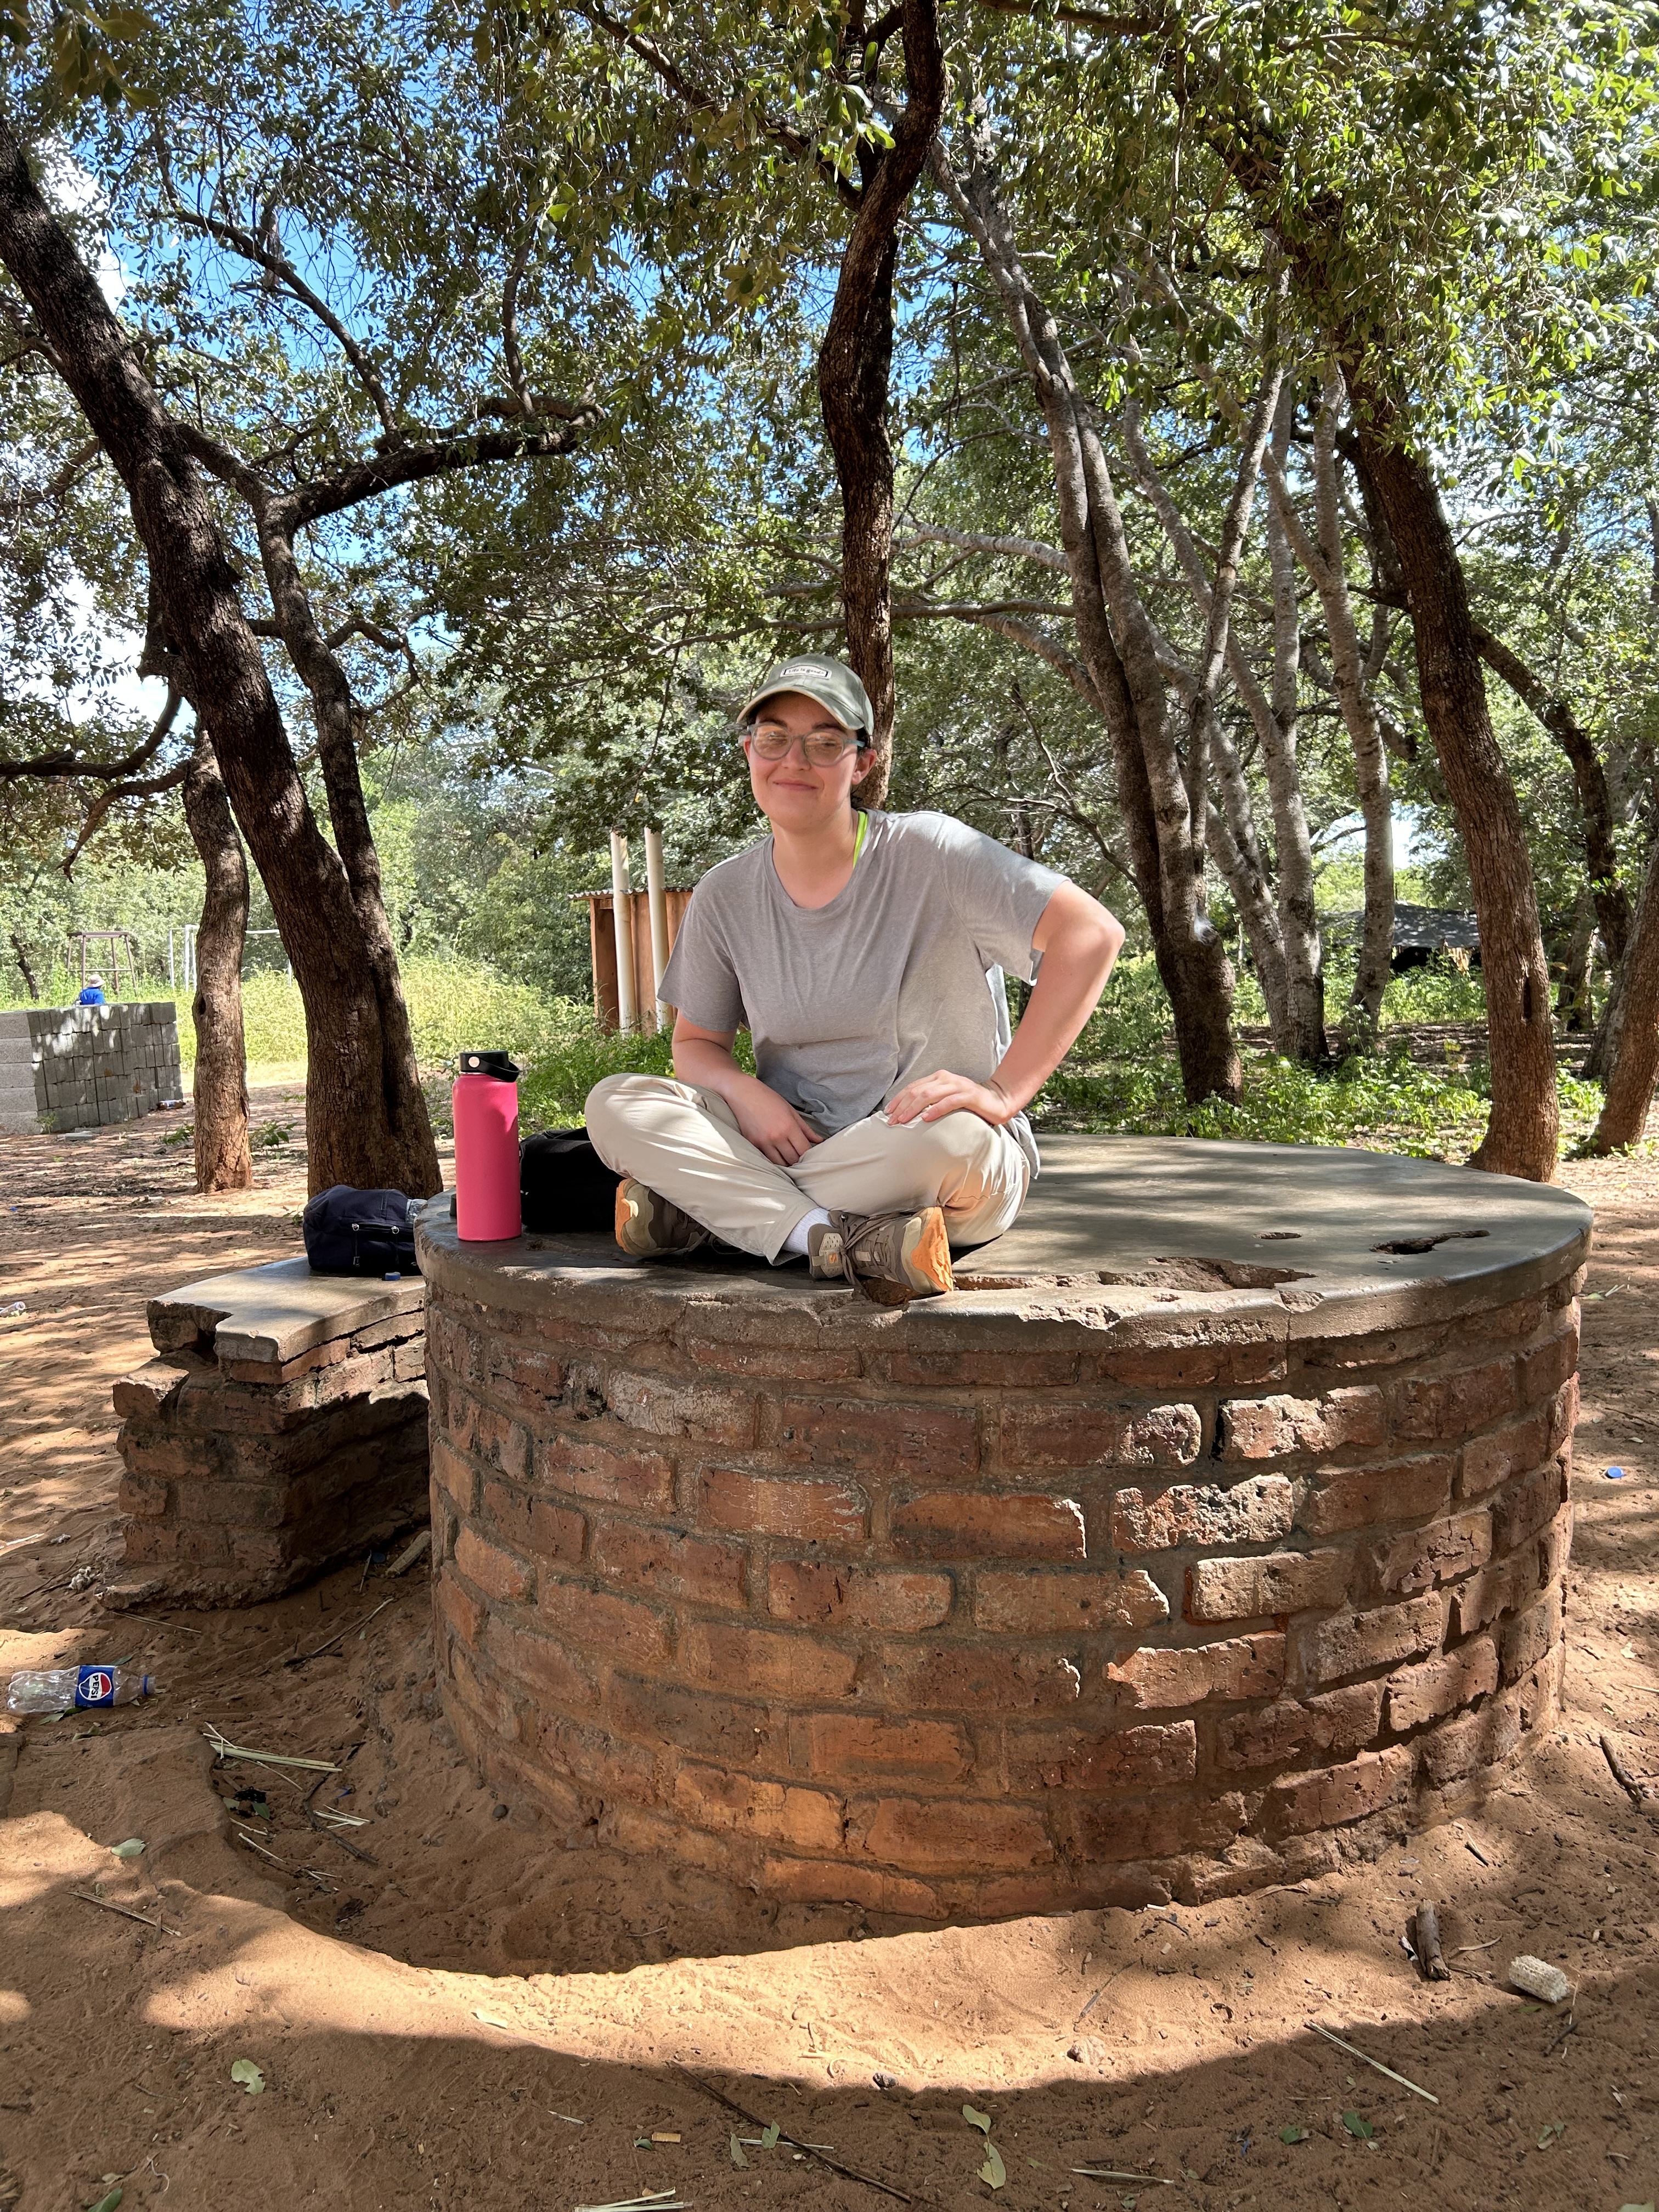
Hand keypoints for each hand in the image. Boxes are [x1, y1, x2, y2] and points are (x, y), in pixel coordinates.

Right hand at [730, 1077, 825, 1165]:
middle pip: (793, 1159)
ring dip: (786, 1162)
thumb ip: (805, 1129)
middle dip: (798, 1160)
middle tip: (800, 1156)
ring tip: (788, 1157)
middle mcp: (776, 1137)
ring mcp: (763, 1142)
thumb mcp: (791, 1111)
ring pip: (780, 1163)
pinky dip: (773, 1159)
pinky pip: (766, 1158)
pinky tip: (776, 1154)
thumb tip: (820, 1141)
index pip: (804, 1150)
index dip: (809, 1155)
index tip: (810, 1154)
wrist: (742, 1093)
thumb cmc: (769, 1099)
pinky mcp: (752, 1144)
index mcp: (788, 1127)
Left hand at [885, 1069, 1017, 1127]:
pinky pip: (949, 1102)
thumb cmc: (969, 1103)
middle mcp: (946, 1079)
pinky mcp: (969, 1095)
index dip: (898, 1100)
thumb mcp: (946, 1099)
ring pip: (929, 1095)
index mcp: (938, 1078)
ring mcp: (957, 1086)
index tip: (887, 1113)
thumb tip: (907, 1114)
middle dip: (901, 1106)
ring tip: (903, 1121)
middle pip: (917, 1091)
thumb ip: (930, 1101)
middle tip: (891, 1121)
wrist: (998, 1100)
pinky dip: (935, 1110)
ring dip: (913, 1109)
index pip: (912, 1087)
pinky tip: (925, 1118)